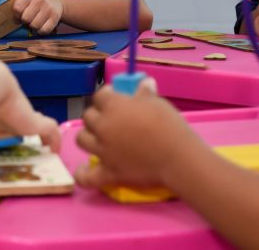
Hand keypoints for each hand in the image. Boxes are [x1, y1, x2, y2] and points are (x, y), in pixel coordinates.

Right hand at [0, 71, 59, 154]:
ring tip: (40, 157)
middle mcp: (8, 110)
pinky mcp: (34, 121)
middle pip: (17, 122)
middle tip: (20, 155)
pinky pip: (49, 130)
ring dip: (37, 139)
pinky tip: (54, 152)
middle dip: (18, 134)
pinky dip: (53, 141)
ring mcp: (22, 114)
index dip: (0, 128)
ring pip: (34, 125)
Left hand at [13, 0, 63, 34]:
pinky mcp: (55, 16)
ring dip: (33, 27)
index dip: (16, 15)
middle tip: (29, 20)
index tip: (20, 16)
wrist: (57, 0)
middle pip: (25, 18)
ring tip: (36, 23)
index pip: (17, 8)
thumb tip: (14, 21)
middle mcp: (40, 0)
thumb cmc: (38, 2)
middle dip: (25, 22)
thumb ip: (20, 6)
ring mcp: (48, 8)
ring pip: (34, 25)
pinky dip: (41, 32)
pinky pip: (44, 30)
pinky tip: (41, 27)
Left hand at [74, 82, 195, 189]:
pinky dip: (83, 174)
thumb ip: (145, 93)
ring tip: (100, 138)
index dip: (107, 94)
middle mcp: (103, 127)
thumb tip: (144, 83)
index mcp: (113, 106)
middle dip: (98, 114)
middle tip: (111, 118)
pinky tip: (85, 170)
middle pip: (88, 116)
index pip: (100, 95)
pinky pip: (87, 176)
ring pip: (81, 139)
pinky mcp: (108, 172)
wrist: (177, 157)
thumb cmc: (169, 126)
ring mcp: (103, 151)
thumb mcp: (158, 103)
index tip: (115, 95)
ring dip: (89, 137)